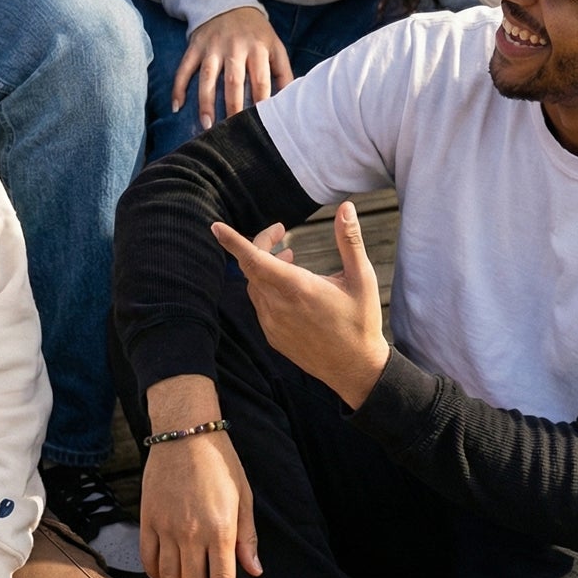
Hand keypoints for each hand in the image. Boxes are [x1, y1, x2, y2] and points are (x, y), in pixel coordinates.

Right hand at [140, 389, 259, 577]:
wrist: (184, 432)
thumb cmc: (219, 461)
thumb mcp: (243, 496)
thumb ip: (247, 537)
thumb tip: (253, 570)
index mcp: (220, 529)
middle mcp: (192, 534)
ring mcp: (167, 527)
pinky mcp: (148, 518)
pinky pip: (149, 558)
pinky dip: (156, 576)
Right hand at [172, 6, 292, 133]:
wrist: (228, 3)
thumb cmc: (256, 33)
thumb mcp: (275, 46)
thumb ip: (283, 73)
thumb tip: (290, 101)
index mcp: (258, 48)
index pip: (260, 80)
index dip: (260, 103)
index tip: (259, 124)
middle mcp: (234, 47)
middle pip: (233, 81)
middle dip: (232, 107)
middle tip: (232, 131)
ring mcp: (212, 47)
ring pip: (207, 77)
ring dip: (205, 102)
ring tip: (207, 125)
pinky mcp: (195, 46)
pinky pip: (184, 68)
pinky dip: (179, 87)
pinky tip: (177, 106)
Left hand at [212, 205, 389, 408]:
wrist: (356, 370)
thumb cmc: (361, 321)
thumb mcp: (361, 277)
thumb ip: (349, 239)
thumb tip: (346, 207)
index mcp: (297, 288)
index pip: (254, 259)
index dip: (234, 242)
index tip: (216, 227)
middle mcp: (278, 307)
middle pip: (252, 266)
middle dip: (262, 243)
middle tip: (281, 232)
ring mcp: (272, 324)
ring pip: (254, 285)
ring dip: (264, 266)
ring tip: (291, 258)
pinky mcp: (273, 337)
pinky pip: (260, 304)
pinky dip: (267, 288)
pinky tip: (289, 288)